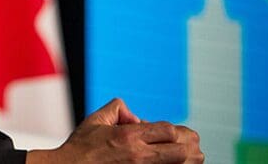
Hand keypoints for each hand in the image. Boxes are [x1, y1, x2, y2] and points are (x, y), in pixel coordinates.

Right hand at [26, 98, 203, 163]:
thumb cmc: (80, 149)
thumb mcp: (95, 121)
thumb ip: (116, 109)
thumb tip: (134, 114)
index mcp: (129, 137)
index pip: (170, 130)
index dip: (175, 131)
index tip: (168, 133)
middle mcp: (139, 156)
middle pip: (184, 152)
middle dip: (188, 146)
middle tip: (184, 145)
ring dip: (186, 160)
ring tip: (180, 155)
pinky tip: (170, 162)